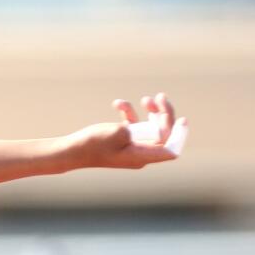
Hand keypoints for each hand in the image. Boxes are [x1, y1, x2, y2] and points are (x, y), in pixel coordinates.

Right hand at [72, 93, 186, 168]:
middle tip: (159, 97)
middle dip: (163, 115)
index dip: (179, 135)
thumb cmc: (93, 144)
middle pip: (162, 134)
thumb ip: (141, 129)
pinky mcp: (121, 142)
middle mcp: (139, 154)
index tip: (183, 120)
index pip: (170, 149)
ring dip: (149, 112)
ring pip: (149, 128)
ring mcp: (131, 148)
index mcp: (141, 156)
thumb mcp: (119, 132)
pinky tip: (118, 104)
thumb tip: (155, 127)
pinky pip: (133, 127)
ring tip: (144, 100)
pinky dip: (129, 114)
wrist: (71, 151)